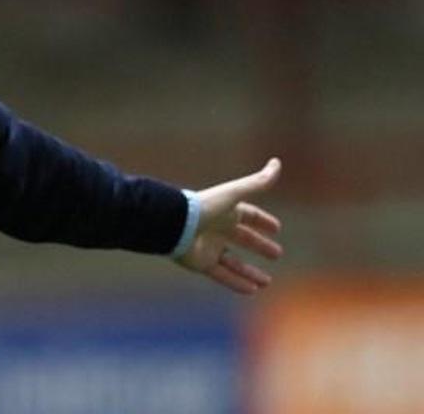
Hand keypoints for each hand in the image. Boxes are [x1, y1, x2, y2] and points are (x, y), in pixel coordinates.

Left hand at [176, 158, 282, 294]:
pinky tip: (252, 290)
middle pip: (242, 239)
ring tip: (266, 282)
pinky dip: (237, 283)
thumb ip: (257, 182)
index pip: (248, 215)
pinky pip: (222, 275)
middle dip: (259, 245)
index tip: (276, 229)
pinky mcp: (201, 263)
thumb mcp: (234, 194)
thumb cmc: (204, 207)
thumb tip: (277, 163)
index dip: (262, 221)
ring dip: (250, 272)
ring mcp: (209, 247)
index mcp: (225, 211)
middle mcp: (218, 229)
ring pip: (234, 263)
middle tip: (277, 254)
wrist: (174, 224)